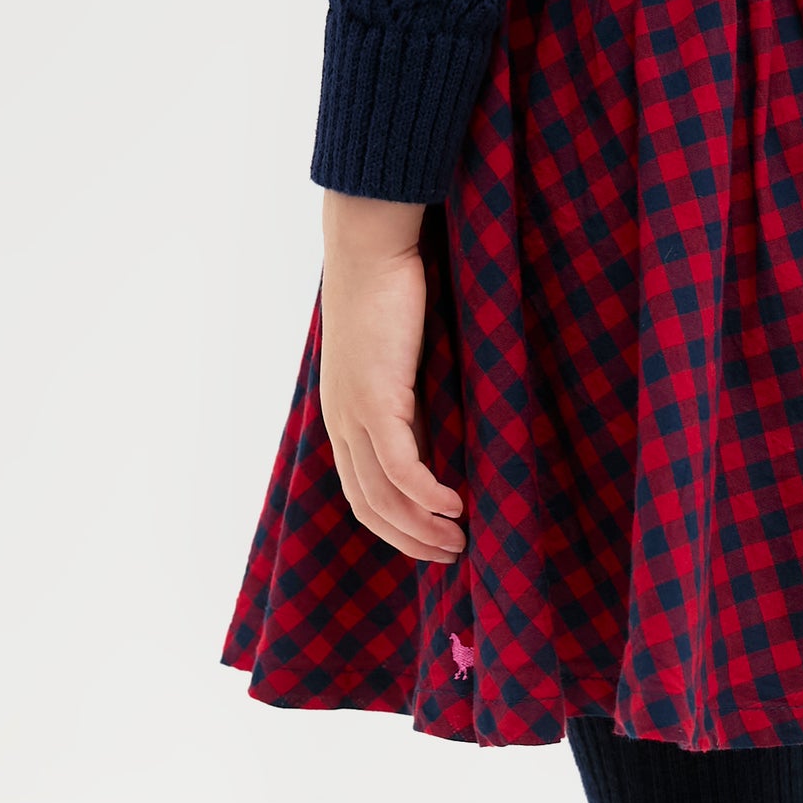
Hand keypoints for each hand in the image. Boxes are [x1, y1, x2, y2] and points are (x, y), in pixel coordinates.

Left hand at [318, 192, 464, 563]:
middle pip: (369, 506)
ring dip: (422, 526)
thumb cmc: (391, 292)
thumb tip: (444, 416)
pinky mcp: (376, 399)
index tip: (433, 541)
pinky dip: (425, 493)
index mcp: (345, 414)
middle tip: (452, 555)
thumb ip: (411, 391)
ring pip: (383, 495)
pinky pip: (399, 466)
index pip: (362, 493)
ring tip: (459, 541)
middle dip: (410, 540)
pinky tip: (455, 506)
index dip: (395, 527)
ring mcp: (355, 413)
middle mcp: (342, 421)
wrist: (370, 247)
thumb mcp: (398, 354)